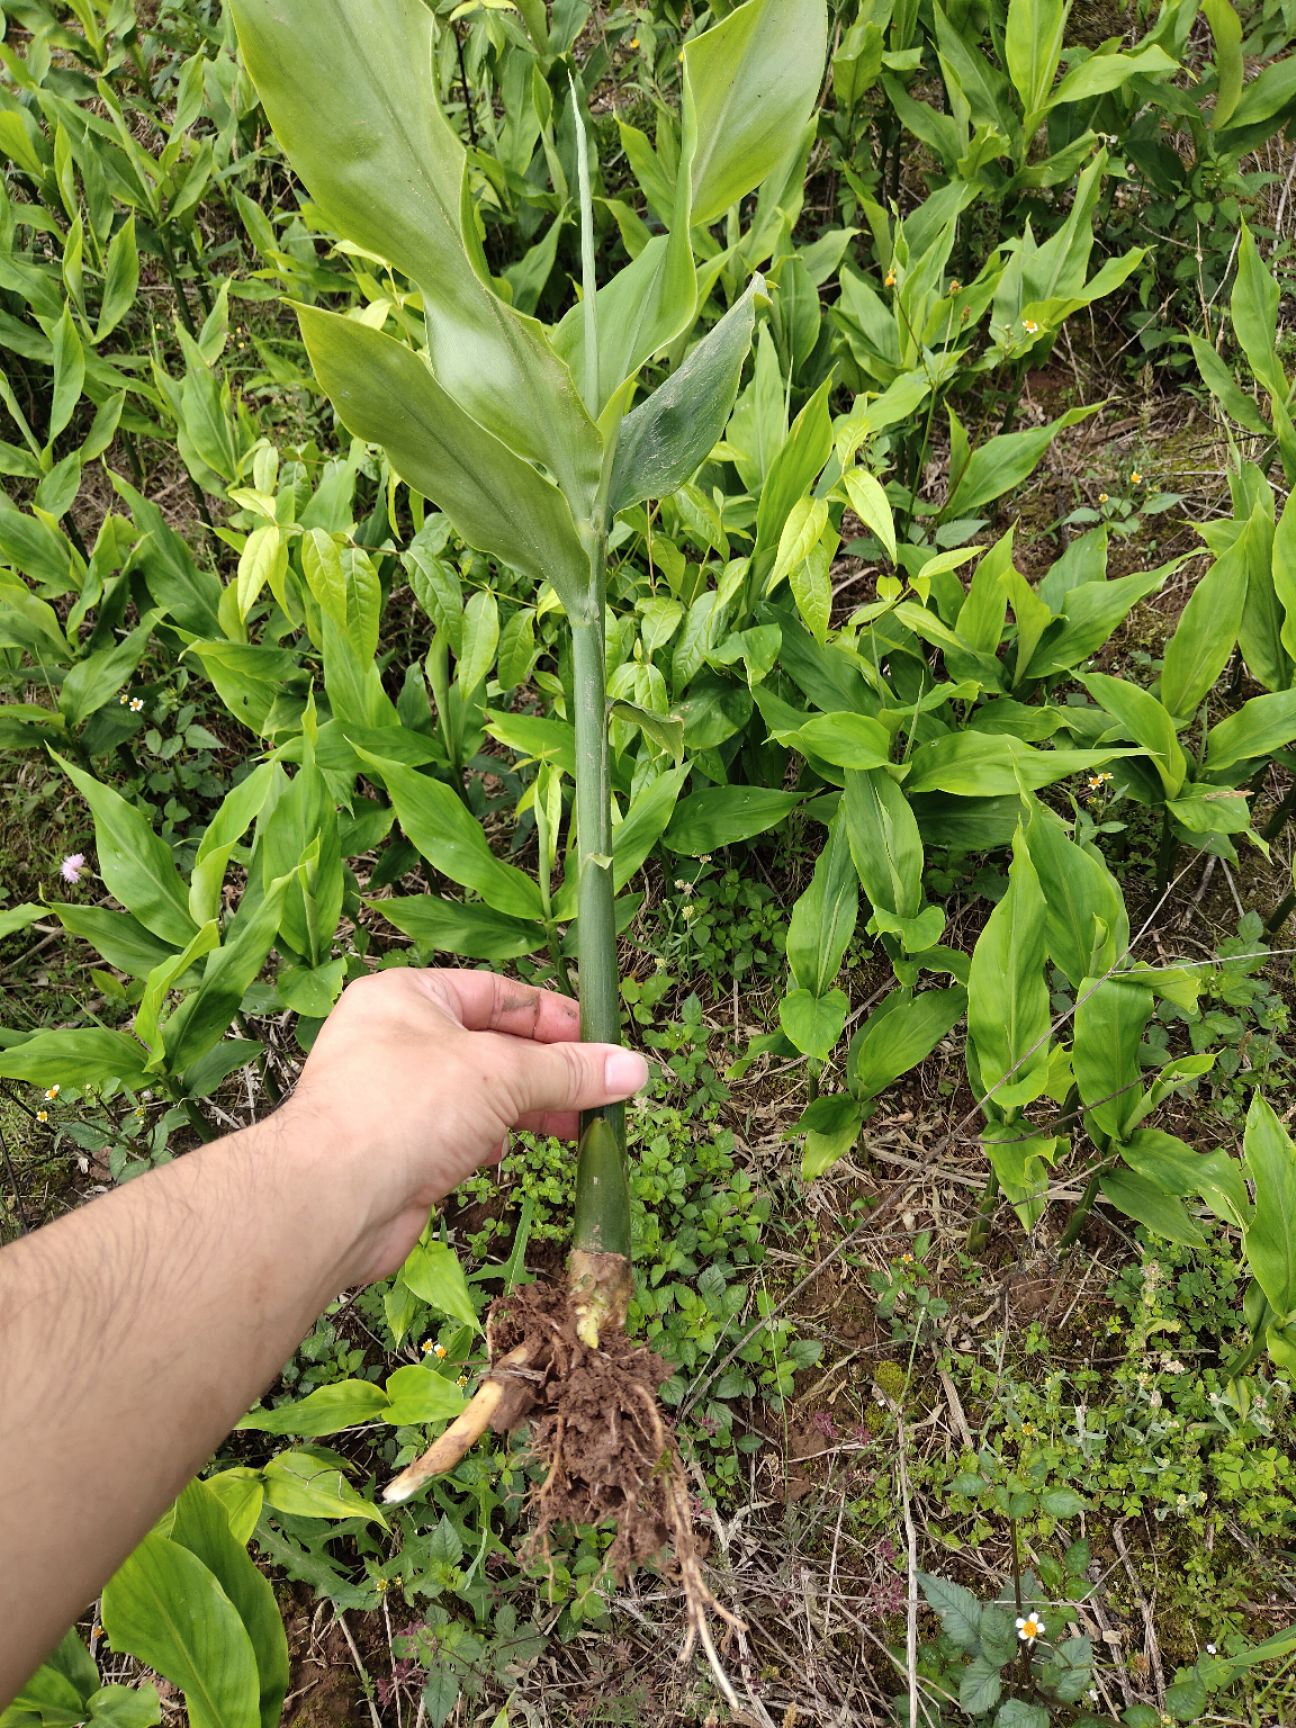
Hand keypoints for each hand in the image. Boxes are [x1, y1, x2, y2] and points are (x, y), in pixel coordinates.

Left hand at [279, 968, 647, 1283]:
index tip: (601, 1043)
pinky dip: (490, 1140)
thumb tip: (633, 1068)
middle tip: (601, 1090)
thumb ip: (567, 1071)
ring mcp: (394, 1097)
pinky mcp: (398, 1149)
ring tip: (577, 1126)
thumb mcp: (501, 1074)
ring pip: (478, 1094)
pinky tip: (507, 1150)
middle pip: (492, 1046)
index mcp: (407, 997)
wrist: (332, 1201)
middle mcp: (395, 1040)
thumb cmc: (402, 1111)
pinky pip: (459, 1134)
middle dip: (548, 1071)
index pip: (497, 994)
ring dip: (526, 1108)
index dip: (553, 1017)